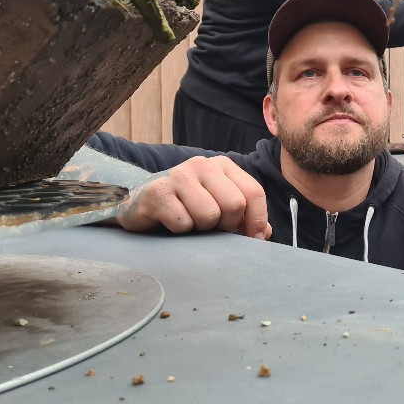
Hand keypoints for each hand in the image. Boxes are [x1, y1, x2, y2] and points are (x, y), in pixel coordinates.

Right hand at [116, 156, 271, 240]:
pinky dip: (180, 231)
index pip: (254, 192)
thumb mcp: (219, 206)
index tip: (253, 238)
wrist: (139, 204)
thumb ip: (244, 217)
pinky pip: (183, 223)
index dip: (257, 220)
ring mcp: (178, 175)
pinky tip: (170, 221)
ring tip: (189, 221)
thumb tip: (263, 233)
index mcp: (223, 165)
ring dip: (201, 228)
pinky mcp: (158, 192)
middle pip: (234, 205)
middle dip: (225, 225)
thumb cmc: (186, 207)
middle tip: (210, 227)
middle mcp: (202, 164)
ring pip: (209, 215)